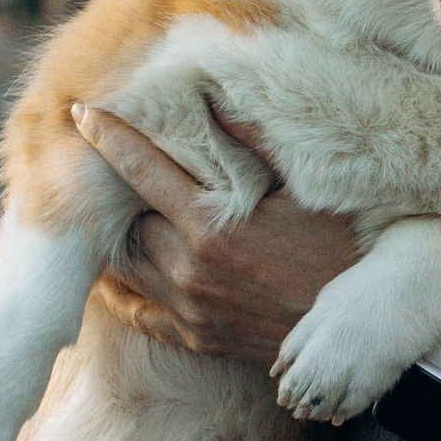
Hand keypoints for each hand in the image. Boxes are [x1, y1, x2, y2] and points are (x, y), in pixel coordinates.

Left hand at [74, 101, 361, 372]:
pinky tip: (114, 279)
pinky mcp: (199, 337)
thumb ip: (258, 147)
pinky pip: (141, 315)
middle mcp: (190, 270)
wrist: (358, 336)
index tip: (83, 114)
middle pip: (126, 221)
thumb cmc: (343, 254)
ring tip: (105, 216)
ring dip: (115, 239)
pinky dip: (122, 293)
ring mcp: (190, 309)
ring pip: (126, 268)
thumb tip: (218, 103)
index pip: (143, 171)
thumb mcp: (309, 193)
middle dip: (113, 192)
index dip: (109, 138)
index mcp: (212, 227)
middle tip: (102, 167)